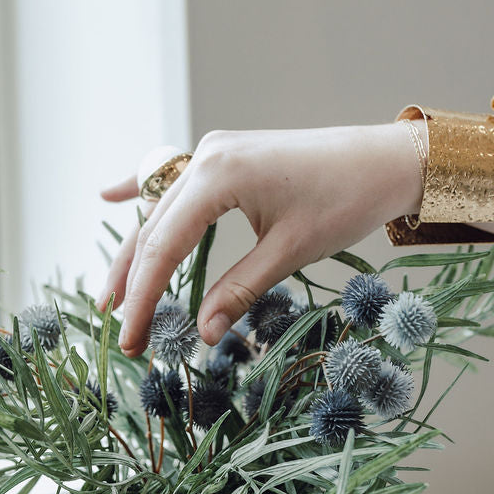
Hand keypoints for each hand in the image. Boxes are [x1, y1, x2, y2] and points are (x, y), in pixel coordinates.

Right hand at [97, 124, 422, 356]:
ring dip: (138, 252)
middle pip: (153, 229)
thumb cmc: (346, 200)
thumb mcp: (290, 252)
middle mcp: (206, 157)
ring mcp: (213, 152)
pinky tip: (108, 196)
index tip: (133, 340)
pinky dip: (143, 193)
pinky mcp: (225, 156)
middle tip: (122, 333)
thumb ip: (239, 290)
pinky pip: (174, 180)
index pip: (164, 247)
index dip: (145, 298)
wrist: (385, 159)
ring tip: (113, 295)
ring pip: (160, 210)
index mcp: (218, 176)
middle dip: (135, 283)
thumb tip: (200, 335)